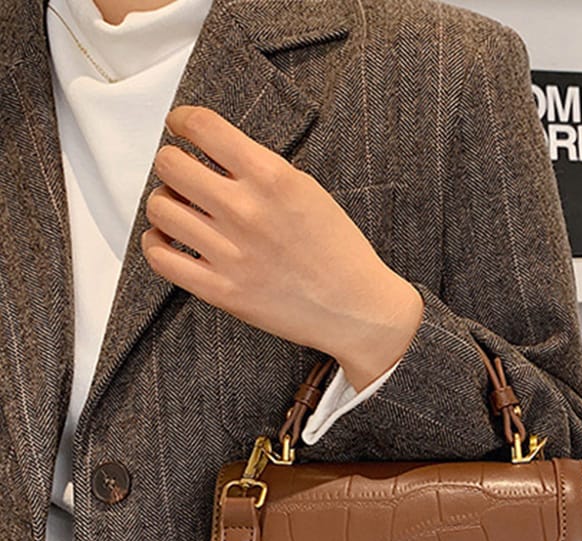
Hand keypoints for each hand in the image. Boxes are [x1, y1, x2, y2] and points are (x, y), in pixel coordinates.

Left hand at [140, 104, 423, 390]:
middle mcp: (246, 211)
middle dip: (174, 165)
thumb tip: (212, 154)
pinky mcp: (222, 290)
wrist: (357, 310)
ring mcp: (231, 253)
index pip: (201, 127)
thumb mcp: (308, 191)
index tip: (181, 127)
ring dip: (166, 205)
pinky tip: (172, 242)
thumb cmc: (338, 252)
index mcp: (273, 178)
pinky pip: (160, 258)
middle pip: (170, 165)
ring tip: (183, 212)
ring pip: (159, 209)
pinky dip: (157, 244)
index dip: (183, 122)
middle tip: (184, 176)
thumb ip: (261, 170)